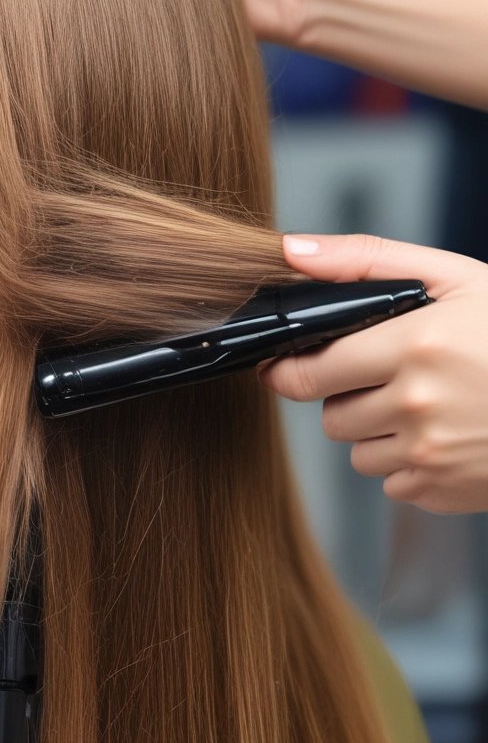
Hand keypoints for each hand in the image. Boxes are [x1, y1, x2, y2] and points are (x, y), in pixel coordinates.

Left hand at [260, 234, 487, 513]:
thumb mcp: (454, 279)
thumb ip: (363, 261)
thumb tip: (288, 251)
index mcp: (416, 348)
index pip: (308, 373)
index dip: (290, 368)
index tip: (287, 363)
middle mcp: (420, 406)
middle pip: (329, 417)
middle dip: (343, 396)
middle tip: (381, 375)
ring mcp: (435, 457)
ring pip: (357, 452)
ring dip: (375, 431)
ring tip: (423, 403)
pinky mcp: (448, 491)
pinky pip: (393, 482)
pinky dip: (408, 462)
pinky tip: (445, 434)